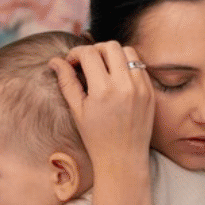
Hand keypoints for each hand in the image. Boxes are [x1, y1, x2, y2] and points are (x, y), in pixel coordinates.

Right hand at [48, 41, 154, 170]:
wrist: (123, 159)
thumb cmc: (96, 138)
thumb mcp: (77, 110)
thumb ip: (67, 82)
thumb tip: (55, 61)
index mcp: (103, 90)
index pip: (89, 53)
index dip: (76, 53)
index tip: (71, 62)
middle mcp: (124, 85)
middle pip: (110, 46)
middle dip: (95, 49)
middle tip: (87, 63)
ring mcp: (141, 87)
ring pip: (128, 51)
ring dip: (113, 55)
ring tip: (103, 69)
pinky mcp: (150, 91)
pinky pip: (139, 66)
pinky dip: (127, 66)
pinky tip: (117, 79)